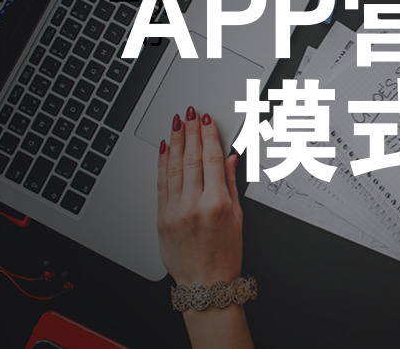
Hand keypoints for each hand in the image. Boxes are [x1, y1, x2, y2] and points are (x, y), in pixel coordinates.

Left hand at [157, 106, 241, 284]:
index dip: (209, 136)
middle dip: (191, 132)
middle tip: (190, 114)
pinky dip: (162, 163)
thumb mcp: (237, 217)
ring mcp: (175, 211)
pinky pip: (161, 183)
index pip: (211, 159)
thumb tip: (229, 157)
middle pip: (191, 159)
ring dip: (175, 141)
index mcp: (217, 204)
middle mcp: (194, 205)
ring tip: (177, 123)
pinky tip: (164, 148)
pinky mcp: (161, 217)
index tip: (207, 120)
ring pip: (173, 167)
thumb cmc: (225, 255)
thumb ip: (230, 183)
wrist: (205, 284)